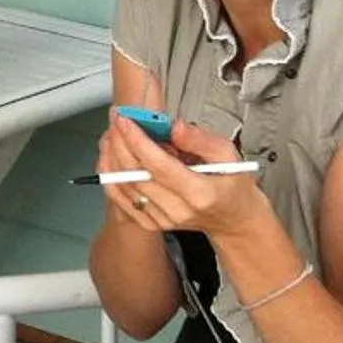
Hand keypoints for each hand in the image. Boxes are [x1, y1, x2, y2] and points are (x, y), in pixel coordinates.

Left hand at [99, 112, 269, 245]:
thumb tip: (174, 126)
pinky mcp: (152, 223)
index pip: (159, 166)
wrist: (232, 218)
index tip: (126, 120)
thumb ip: (200, 139)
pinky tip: (110, 157)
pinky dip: (111, 176)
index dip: (137, 140)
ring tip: (112, 134)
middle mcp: (178, 210)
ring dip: (112, 156)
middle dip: (120, 143)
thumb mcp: (228, 154)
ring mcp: (163, 219)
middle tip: (116, 120)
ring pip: (124, 186)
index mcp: (199, 193)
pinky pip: (120, 199)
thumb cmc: (232, 185)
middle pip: (137, 175)